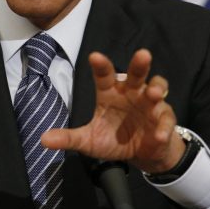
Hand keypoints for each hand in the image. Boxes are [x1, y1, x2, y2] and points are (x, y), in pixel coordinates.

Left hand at [41, 49, 184, 173]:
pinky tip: (158, 135)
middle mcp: (131, 93)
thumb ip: (69, 138)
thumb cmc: (113, 139)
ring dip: (157, 88)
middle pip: (136, 74)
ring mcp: (150, 104)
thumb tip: (44, 139)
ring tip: (153, 94)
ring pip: (157, 88)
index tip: (95, 56)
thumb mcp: (89, 140)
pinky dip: (163, 127)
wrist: (140, 153)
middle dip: (139, 64)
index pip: (104, 76)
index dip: (101, 66)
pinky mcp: (164, 119)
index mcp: (110, 93)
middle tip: (143, 55)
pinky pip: (165, 120)